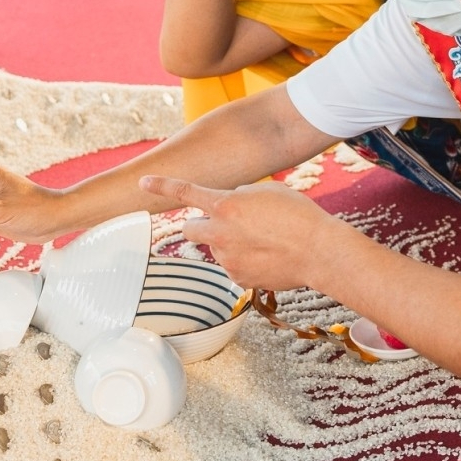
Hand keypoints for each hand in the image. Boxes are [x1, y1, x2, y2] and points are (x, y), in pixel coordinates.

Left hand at [141, 175, 344, 291]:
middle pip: (190, 229)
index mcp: (225, 204)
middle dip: (199, 225)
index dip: (162, 185)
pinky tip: (267, 256)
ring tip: (263, 240)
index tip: (142, 182)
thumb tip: (230, 207)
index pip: (185, 192)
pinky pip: (232, 266)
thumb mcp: (267, 191)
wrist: (318, 250)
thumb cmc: (298, 215)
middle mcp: (220, 232)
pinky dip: (244, 261)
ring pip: (216, 248)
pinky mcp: (238, 277)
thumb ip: (240, 196)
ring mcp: (227, 258)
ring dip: (229, 242)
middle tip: (223, 223)